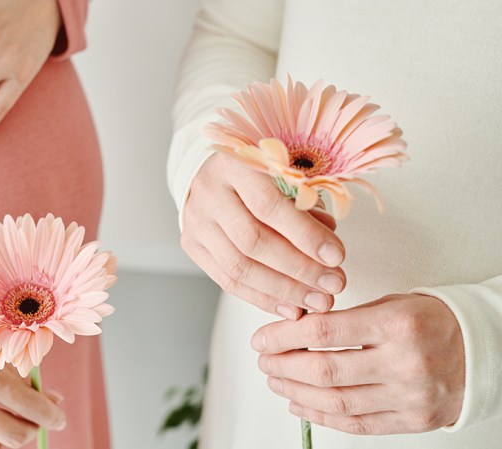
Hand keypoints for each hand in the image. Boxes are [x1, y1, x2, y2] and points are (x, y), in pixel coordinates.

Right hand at [182, 152, 345, 319]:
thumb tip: (327, 251)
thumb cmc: (262, 170)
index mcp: (234, 162)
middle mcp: (208, 191)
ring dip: (283, 290)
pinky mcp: (192, 244)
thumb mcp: (289, 171)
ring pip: (238, 267)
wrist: (217, 171)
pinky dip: (262, 298)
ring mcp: (195, 220)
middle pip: (252, 241)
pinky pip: (227, 280)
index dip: (304, 234)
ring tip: (317, 301)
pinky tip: (291, 307)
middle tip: (333, 285)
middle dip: (298, 269)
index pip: (268, 205)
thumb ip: (307, 204)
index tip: (337, 256)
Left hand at [252, 294, 464, 434]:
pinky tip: (300, 405)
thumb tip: (291, 330)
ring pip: (336, 402)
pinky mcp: (414, 421)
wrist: (482, 349)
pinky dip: (321, 417)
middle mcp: (405, 362)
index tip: (262, 338)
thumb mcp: (391, 304)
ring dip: (296, 393)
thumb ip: (345, 319)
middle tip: (264, 360)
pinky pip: (357, 425)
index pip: (323, 332)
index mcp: (396, 324)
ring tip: (276, 381)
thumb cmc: (430, 322)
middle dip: (283, 367)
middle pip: (324, 371)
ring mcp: (410, 396)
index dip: (283, 337)